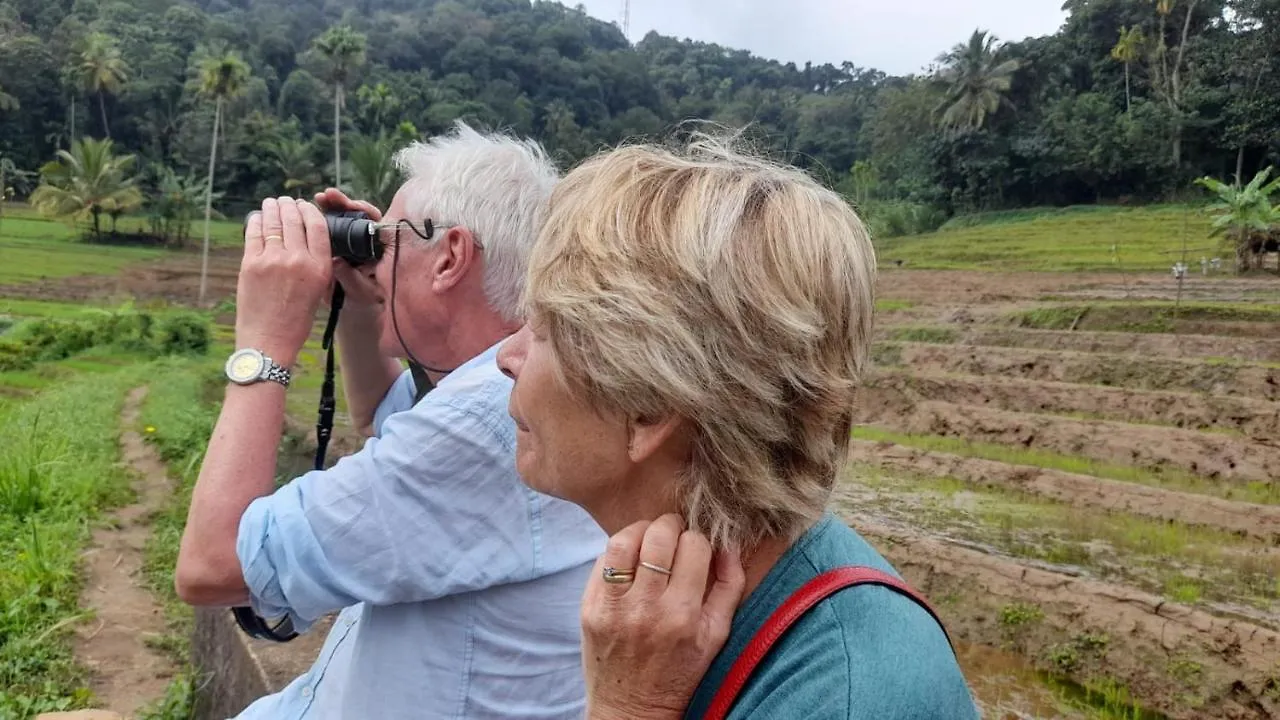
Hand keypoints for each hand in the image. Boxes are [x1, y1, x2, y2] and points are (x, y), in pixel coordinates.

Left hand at [235, 197, 332, 366]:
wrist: (268, 341)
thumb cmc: (295, 321)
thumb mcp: (318, 291)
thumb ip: (315, 264)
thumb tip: (306, 238)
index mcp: (319, 268)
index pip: (318, 226)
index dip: (310, 211)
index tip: (305, 206)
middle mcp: (298, 260)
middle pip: (294, 219)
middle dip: (289, 206)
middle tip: (285, 201)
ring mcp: (272, 260)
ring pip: (273, 222)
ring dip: (272, 208)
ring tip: (271, 203)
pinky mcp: (250, 264)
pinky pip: (254, 233)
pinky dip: (256, 222)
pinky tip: (257, 218)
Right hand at [315, 188, 383, 306]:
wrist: (350, 304)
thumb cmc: (361, 298)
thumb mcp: (359, 291)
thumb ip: (351, 278)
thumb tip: (337, 262)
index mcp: (377, 247)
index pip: (375, 221)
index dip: (364, 210)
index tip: (352, 205)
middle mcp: (365, 239)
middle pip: (357, 214)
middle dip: (343, 202)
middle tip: (329, 195)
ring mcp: (350, 238)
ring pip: (342, 216)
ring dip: (331, 204)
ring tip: (319, 197)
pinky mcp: (336, 239)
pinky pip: (329, 224)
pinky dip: (319, 216)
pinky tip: (308, 210)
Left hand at [581, 514, 745, 719]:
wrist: (632, 708)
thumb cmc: (681, 671)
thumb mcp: (717, 635)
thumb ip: (729, 585)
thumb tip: (730, 543)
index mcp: (683, 615)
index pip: (694, 546)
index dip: (699, 540)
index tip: (697, 548)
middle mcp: (646, 609)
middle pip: (658, 536)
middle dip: (671, 526)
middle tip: (675, 534)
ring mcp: (613, 608)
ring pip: (623, 541)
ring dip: (640, 531)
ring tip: (650, 540)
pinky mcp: (589, 609)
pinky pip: (602, 561)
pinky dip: (619, 553)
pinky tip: (630, 562)